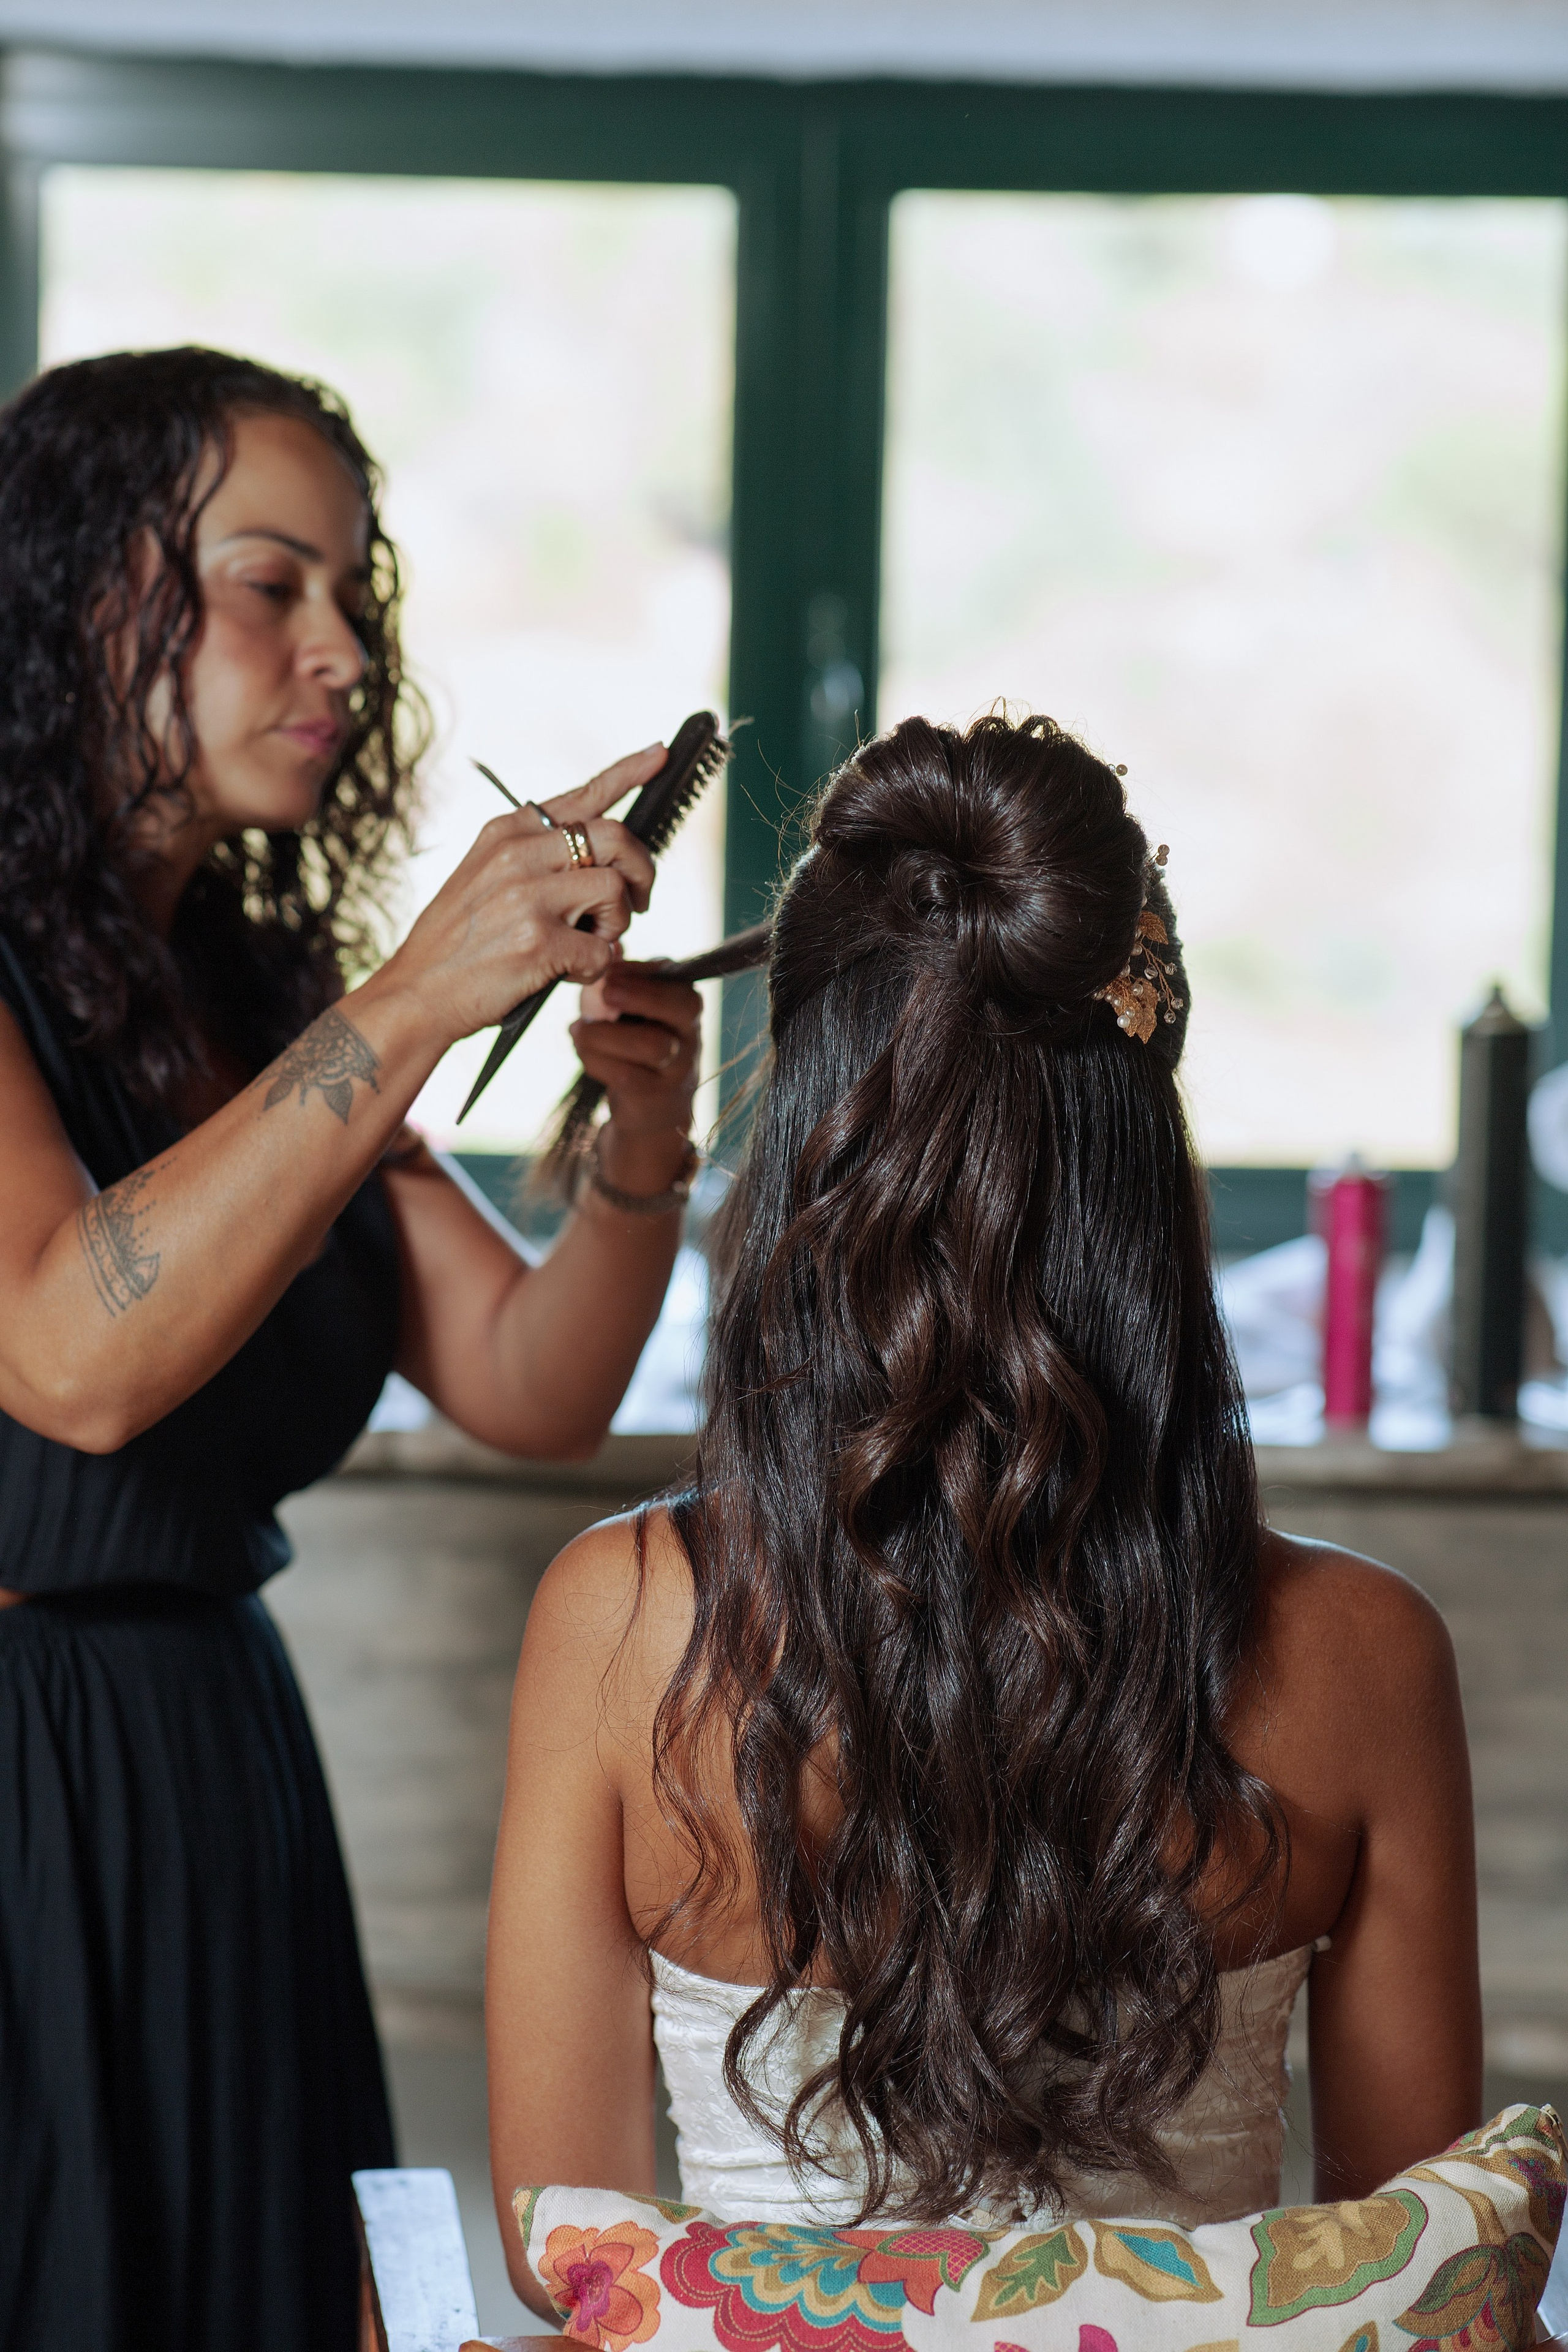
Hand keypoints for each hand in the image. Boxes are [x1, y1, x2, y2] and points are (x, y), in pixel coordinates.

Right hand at [381, 744, 666, 1046]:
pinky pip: (603, 949)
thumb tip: (600, 857)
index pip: (581, 794)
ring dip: (617, 925)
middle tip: (639, 903)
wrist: (415, 994)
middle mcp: (517, 853)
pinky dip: (597, 967)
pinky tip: (569, 972)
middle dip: (642, 872)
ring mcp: (527, 895)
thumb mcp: (484, 877)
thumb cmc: (456, 944)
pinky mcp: (538, 940)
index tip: (659, 755)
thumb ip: (535, 857)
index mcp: (508, 832)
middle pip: (616, 838)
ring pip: (615, 890)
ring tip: (591, 943)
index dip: (628, 772)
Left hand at [573, 961, 701, 1193]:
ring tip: (578, 1028)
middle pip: (682, 1006)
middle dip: (640, 994)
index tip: (607, 968)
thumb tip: (610, 948)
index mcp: (685, 1003)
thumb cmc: (631, 1042)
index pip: (678, 978)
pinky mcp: (656, 1098)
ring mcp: (678, 1068)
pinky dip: (595, 1059)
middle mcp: (691, 1033)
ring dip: (607, 1033)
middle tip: (603, 989)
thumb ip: (617, 977)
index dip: (641, 971)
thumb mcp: (626, 1005)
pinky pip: (627, 1076)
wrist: (649, 1109)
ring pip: (654, 1045)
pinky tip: (581, 1048)